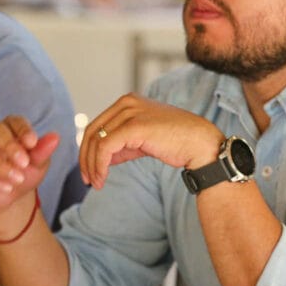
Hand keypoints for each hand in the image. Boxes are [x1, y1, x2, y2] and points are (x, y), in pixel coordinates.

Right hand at [0, 116, 60, 210]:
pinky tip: (7, 188)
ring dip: (1, 166)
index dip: (22, 130)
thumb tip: (55, 137)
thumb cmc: (27, 171)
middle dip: (9, 146)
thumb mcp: (39, 163)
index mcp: (10, 128)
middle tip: (24, 163)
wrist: (14, 195)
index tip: (33, 143)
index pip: (14, 121)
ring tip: (18, 179)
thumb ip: (43, 150)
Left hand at [80, 93, 222, 188]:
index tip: (88, 170)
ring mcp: (130, 112)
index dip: (88, 149)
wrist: (199, 143)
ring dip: (92, 165)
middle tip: (87, 180)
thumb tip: (102, 158)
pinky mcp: (134, 126)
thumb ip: (122, 145)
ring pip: (97, 141)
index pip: (97, 125)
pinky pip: (106, 148)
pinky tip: (102, 179)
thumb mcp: (141, 141)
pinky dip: (99, 165)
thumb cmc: (175, 142)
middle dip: (86, 158)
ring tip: (95, 183)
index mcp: (127, 102)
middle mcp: (126, 103)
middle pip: (92, 131)